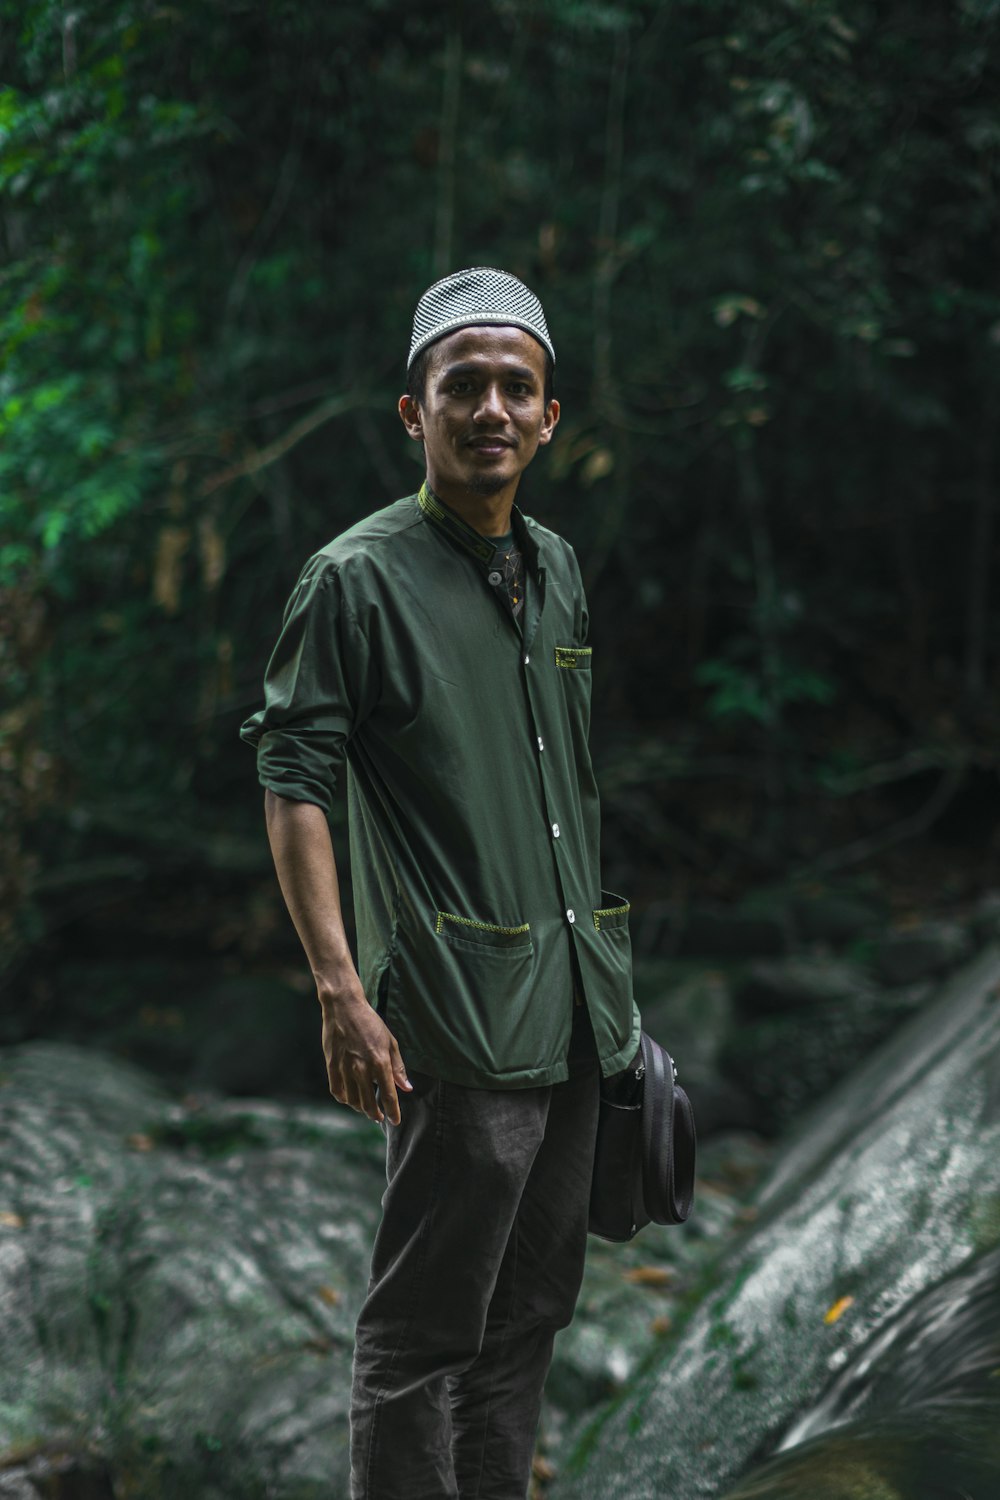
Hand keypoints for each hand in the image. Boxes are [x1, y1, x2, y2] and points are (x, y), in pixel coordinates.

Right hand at [319, 986, 411, 1125]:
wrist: (344, 1007)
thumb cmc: (370, 1023)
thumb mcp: (390, 1042)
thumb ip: (398, 1067)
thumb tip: (406, 1088)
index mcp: (379, 1062)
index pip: (388, 1095)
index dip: (393, 1111)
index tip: (395, 1120)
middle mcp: (361, 1068)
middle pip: (368, 1103)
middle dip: (376, 1114)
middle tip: (380, 1117)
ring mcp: (345, 1068)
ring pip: (352, 1100)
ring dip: (360, 1108)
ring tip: (366, 1108)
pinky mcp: (332, 1066)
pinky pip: (337, 1091)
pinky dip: (345, 1099)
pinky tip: (350, 1099)